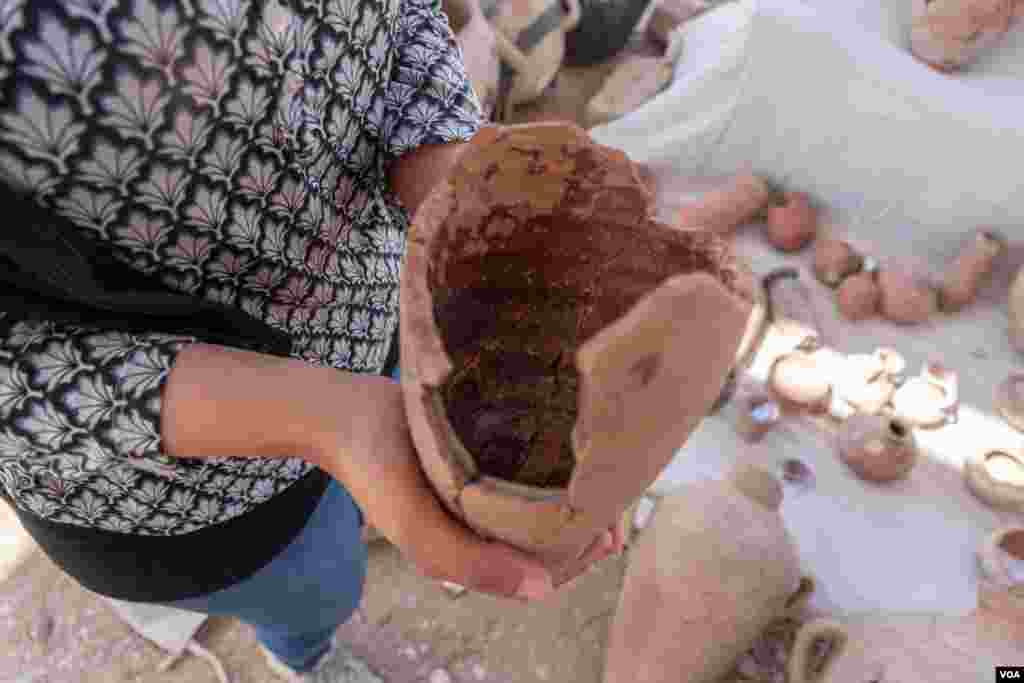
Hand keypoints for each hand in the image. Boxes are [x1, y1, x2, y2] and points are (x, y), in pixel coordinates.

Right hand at [324, 380, 624, 600]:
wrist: (344, 411)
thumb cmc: (377, 469)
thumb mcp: (417, 527)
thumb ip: (470, 564)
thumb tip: (541, 590)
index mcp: (467, 553)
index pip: (536, 572)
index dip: (578, 561)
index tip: (613, 533)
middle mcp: (478, 527)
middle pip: (544, 541)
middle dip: (585, 531)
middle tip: (624, 504)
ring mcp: (478, 492)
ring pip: (539, 508)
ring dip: (574, 500)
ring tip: (609, 479)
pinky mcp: (479, 457)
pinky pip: (525, 471)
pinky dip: (553, 470)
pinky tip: (575, 450)